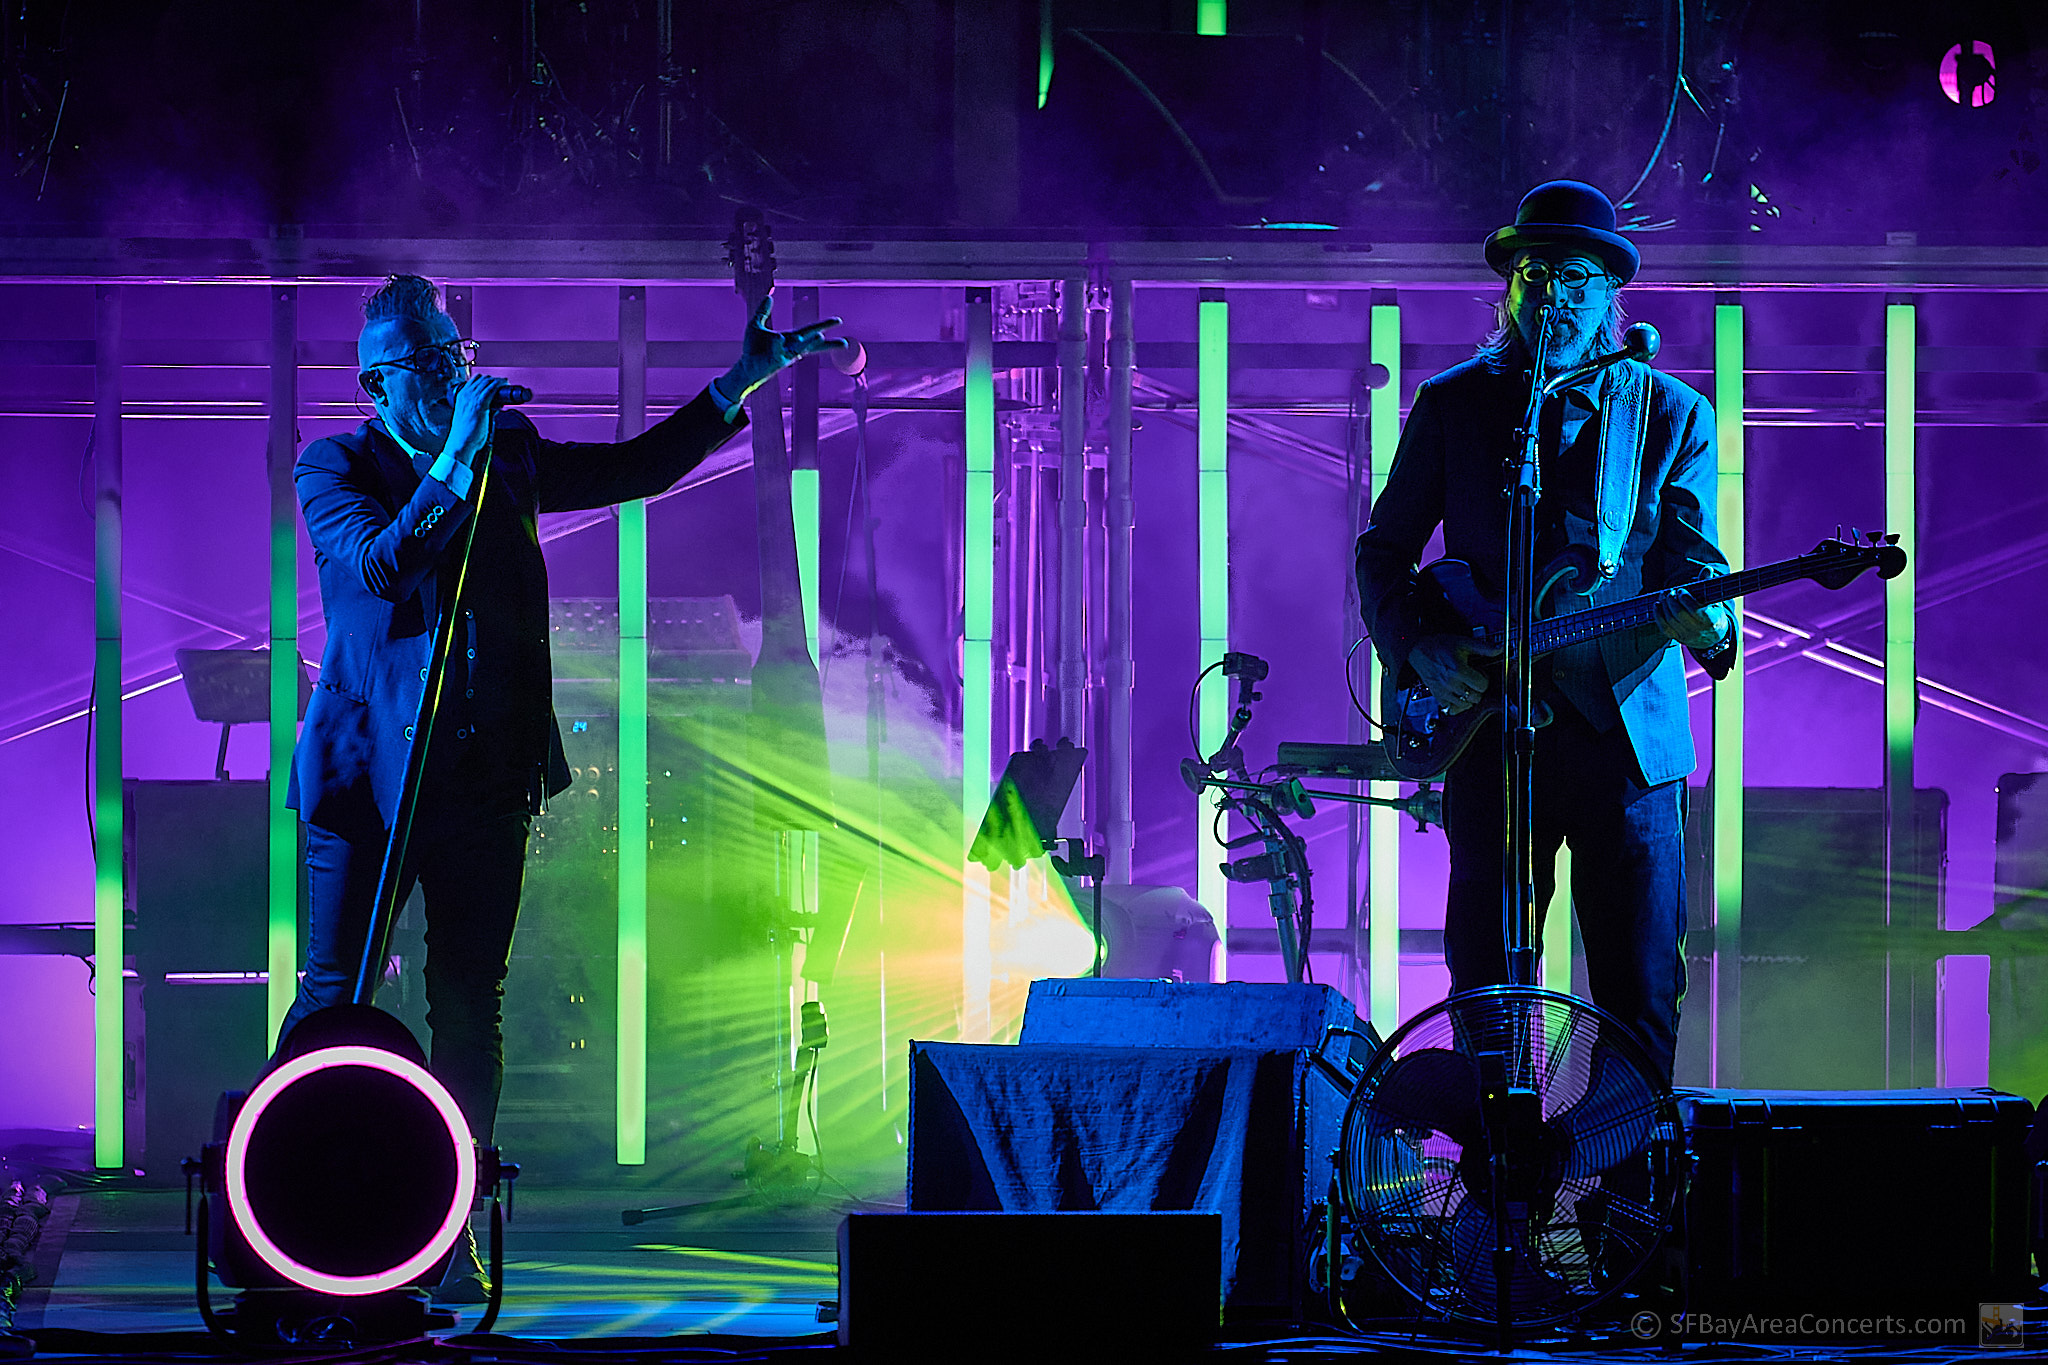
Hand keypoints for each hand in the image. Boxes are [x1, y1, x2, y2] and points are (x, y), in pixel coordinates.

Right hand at [443, 373, 510, 464]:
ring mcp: (472, 399)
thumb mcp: (470, 416)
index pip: (475, 380)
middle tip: (504, 384)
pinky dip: (499, 385)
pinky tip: (505, 385)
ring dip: (499, 381)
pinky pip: (491, 389)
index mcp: (461, 397)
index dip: (487, 380)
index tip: (496, 383)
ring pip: (488, 382)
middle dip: (495, 379)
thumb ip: (481, 410)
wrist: (461, 442)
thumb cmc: (465, 434)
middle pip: (483, 379)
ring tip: (506, 384)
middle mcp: (466, 395)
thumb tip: (495, 406)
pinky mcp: (480, 405)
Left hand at [721, 295, 850, 403]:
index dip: (825, 325)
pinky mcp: (774, 361)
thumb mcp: (756, 325)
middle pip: (812, 343)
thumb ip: (763, 311)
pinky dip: (778, 344)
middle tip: (845, 343)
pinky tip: (779, 338)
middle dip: (828, 343)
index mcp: (790, 338)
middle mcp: (791, 348)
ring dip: (809, 342)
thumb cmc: (752, 348)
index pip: (810, 330)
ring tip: (820, 336)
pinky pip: (777, 351)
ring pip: (799, 348)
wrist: (746, 365)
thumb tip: (769, 295)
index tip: (839, 321)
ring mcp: (784, 356)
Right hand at [1410, 633, 1500, 713]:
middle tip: (1473, 680)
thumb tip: (1499, 649)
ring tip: (1466, 687)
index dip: (1484, 679)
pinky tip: (1457, 695)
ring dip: (1469, 698)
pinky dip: (1457, 704)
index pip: (1482, 685)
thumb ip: (1483, 647)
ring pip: (1465, 705)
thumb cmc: (1438, 645)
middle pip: (1476, 698)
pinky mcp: (1437, 696)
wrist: (1417, 649)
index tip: (1480, 674)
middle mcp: (1450, 683)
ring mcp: (1443, 691)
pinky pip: (1451, 708)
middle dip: (1478, 689)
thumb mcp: (1463, 642)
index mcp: (1458, 670)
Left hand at [1654, 587, 1732, 649]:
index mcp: (1711, 620)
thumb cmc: (1712, 613)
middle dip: (1672, 601)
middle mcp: (1698, 630)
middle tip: (1670, 592)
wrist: (1712, 637)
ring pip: (1670, 620)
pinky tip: (1657, 605)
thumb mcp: (1714, 600)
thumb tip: (1707, 569)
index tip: (1681, 590)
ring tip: (1664, 595)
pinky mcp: (1677, 638)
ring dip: (1664, 605)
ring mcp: (1686, 636)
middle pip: (1679, 614)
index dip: (1685, 599)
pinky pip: (1664, 628)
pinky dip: (1658, 616)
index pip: (1695, 610)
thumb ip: (1708, 585)